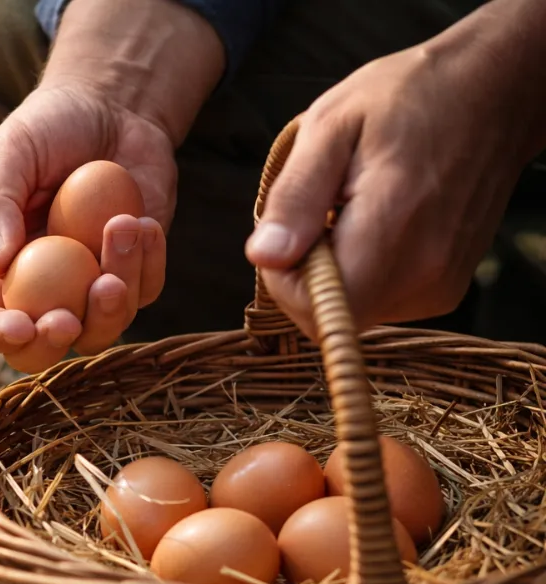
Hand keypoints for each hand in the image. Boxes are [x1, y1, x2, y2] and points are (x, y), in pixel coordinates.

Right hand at [0, 0, 224, 371]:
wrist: (111, 108)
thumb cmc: (47, 129)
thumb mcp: (8, 154)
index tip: (22, 325)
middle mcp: (42, 290)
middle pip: (43, 348)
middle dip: (57, 342)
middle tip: (69, 316)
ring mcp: (91, 286)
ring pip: (102, 327)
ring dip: (115, 293)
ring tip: (121, 228)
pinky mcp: (136, 271)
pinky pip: (145, 290)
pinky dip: (146, 261)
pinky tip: (140, 221)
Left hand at [246, 0, 545, 339]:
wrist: (493, 93)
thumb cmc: (408, 97)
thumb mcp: (331, 126)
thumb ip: (295, 196)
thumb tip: (264, 257)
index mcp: (393, 227)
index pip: (314, 306)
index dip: (283, 276)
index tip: (293, 226)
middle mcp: (425, 270)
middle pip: (330, 316)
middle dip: (305, 274)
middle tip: (321, 212)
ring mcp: (441, 285)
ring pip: (353, 311)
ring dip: (334, 272)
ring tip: (352, 210)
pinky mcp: (446, 290)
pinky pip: (380, 302)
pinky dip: (363, 273)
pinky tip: (377, 225)